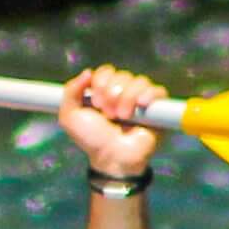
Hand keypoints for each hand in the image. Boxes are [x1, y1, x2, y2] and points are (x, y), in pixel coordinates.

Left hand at [58, 64, 167, 178]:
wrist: (112, 158)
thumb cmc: (92, 140)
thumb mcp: (70, 117)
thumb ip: (70, 91)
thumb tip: (88, 72)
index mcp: (105, 91)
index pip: (107, 71)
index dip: (101, 82)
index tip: (96, 103)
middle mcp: (124, 93)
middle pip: (122, 75)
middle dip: (112, 93)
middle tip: (108, 114)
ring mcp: (141, 100)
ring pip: (139, 81)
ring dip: (127, 98)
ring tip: (122, 117)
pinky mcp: (158, 109)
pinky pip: (158, 91)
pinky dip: (149, 94)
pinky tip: (141, 105)